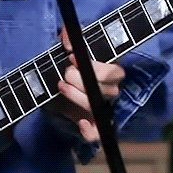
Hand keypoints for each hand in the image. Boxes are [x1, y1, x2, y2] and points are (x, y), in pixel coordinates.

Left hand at [49, 26, 125, 141]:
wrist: (58, 84)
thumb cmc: (68, 65)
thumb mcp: (66, 49)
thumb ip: (67, 38)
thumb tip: (67, 38)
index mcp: (111, 73)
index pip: (114, 72)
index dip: (95, 66)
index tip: (72, 58)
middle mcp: (110, 91)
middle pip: (106, 90)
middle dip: (81, 80)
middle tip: (66, 74)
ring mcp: (101, 109)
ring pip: (98, 108)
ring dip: (79, 98)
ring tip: (62, 87)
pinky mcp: (91, 124)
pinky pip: (98, 134)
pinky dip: (91, 132)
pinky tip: (81, 123)